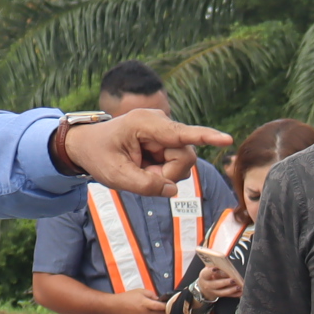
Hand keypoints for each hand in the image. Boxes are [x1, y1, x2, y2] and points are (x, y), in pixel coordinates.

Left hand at [62, 110, 233, 195]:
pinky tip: (145, 167)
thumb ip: (145, 186)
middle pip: (184, 157)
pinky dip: (161, 172)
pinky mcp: (167, 141)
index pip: (181, 134)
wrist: (87, 145)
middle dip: (167, 174)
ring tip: (140, 169)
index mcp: (145, 124)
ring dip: (163, 174)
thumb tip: (172, 190)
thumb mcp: (116, 176)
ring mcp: (165, 132)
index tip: (226, 139)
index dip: (206, 138)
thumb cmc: (98, 155)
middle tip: (141, 176)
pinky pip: (175, 164)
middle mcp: (160, 124)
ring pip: (182, 163)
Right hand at [98, 289, 170, 313]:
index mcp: (146, 304)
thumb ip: (151, 295)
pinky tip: (149, 312)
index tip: (171, 303)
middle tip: (167, 307)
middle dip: (166, 312)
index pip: (161, 307)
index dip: (167, 306)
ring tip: (157, 309)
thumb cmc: (128, 297)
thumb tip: (159, 299)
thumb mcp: (141, 291)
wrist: (117, 307)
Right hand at [201, 270, 243, 299]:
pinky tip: (241, 292)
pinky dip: (235, 294)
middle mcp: (207, 285)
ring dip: (231, 290)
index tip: (216, 268)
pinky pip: (227, 296)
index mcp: (204, 276)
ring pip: (222, 292)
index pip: (206, 273)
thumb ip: (214, 266)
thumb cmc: (208, 275)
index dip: (210, 271)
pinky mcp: (219, 296)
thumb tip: (225, 262)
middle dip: (225, 282)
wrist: (203, 288)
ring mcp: (213, 292)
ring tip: (238, 287)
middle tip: (233, 280)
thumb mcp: (208, 269)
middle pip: (216, 284)